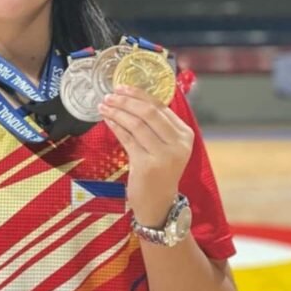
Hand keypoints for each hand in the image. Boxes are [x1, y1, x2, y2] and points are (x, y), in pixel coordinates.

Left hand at [98, 84, 193, 226]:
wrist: (159, 203)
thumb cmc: (160, 172)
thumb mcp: (167, 147)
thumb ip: (158, 126)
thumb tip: (135, 99)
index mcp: (186, 135)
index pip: (161, 107)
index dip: (140, 94)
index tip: (123, 87)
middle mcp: (178, 144)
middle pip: (149, 112)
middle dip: (126, 101)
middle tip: (110, 95)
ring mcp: (163, 155)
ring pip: (136, 124)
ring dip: (117, 112)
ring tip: (104, 105)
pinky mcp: (146, 165)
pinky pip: (127, 139)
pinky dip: (115, 126)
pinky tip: (107, 120)